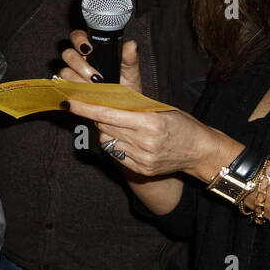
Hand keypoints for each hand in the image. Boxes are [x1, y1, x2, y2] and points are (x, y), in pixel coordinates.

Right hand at [59, 32, 141, 92]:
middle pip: (68, 54)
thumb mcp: (131, 73)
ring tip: (94, 87)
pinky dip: (73, 90)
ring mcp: (74, 76)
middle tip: (95, 76)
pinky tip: (85, 93)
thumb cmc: (126, 89)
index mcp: (94, 52)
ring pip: (65, 71)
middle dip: (80, 64)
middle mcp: (81, 62)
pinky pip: (63, 86)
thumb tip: (131, 46)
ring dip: (79, 80)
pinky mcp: (69, 89)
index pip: (78, 37)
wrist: (121, 109)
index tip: (88, 49)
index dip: (79, 40)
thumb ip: (130, 58)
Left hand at [65, 97, 234, 179]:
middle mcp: (144, 142)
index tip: (69, 103)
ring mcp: (142, 159)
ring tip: (120, 125)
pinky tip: (124, 139)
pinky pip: (115, 154)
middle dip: (98, 117)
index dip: (86, 108)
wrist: (200, 151)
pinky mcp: (141, 170)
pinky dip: (115, 145)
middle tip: (99, 109)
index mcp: (149, 123)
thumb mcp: (160, 110)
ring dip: (107, 131)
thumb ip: (133, 107)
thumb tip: (104, 100)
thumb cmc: (181, 125)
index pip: (107, 114)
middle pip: (104, 127)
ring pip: (107, 141)